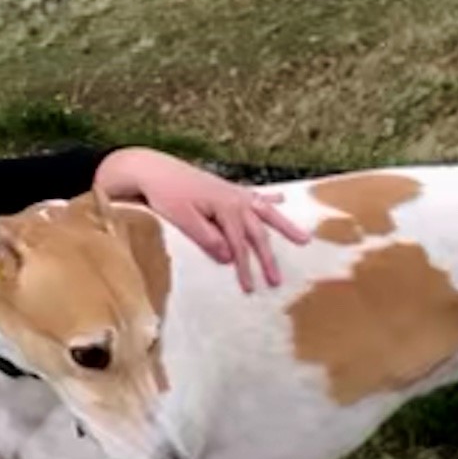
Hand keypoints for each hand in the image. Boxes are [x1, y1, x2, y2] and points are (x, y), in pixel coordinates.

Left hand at [94, 147, 306, 290]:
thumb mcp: (183, 219)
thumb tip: (229, 257)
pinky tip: (283, 200)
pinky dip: (270, 199)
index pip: (239, 245)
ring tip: (304, 238)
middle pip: (257, 232)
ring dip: (284, 226)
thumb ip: (207, 238)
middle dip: (267, 258)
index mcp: (225, 208)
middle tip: (278, 280)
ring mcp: (233, 192)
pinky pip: (256, 196)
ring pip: (265, 213)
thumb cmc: (165, 195)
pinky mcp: (227, 189)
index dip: (245, 268)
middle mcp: (235, 199)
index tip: (250, 288)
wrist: (153, 169)